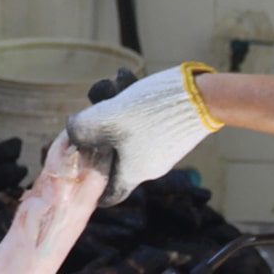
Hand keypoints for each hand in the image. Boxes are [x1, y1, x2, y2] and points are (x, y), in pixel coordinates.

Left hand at [65, 64, 221, 204]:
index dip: (92, 187)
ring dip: (116, 105)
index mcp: (132, 173)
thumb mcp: (104, 118)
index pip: (108, 193)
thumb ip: (80, 129)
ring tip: (116, 82)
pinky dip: (134, 102)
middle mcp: (149, 166)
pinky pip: (145, 120)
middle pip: (113, 152)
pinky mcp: (173, 130)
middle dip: (100, 126)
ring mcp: (163, 148)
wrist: (202, 97)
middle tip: (96, 103)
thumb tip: (71, 131)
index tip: (81, 173)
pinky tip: (129, 79)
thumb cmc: (150, 113)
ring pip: (128, 130)